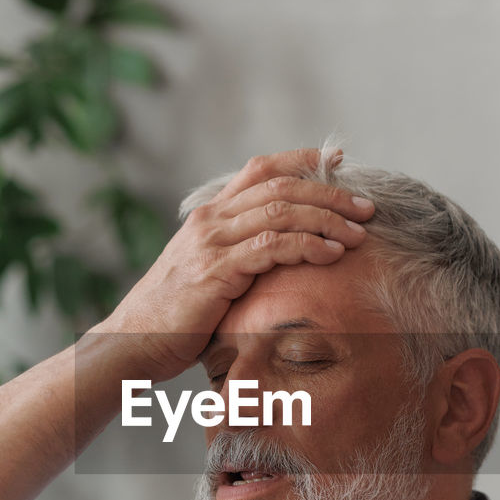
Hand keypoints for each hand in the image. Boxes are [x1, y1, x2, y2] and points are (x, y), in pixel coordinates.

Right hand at [94, 148, 374, 380]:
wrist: (133, 341)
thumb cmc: (175, 317)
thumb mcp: (206, 275)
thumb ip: (237, 257)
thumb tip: (279, 258)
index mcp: (210, 216)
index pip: (261, 169)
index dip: (303, 159)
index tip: (340, 158)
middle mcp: (210, 220)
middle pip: (281, 186)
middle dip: (330, 193)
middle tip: (366, 207)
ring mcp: (211, 243)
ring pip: (281, 211)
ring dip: (327, 219)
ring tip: (358, 234)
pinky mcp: (216, 271)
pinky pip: (272, 247)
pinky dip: (308, 246)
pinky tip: (331, 255)